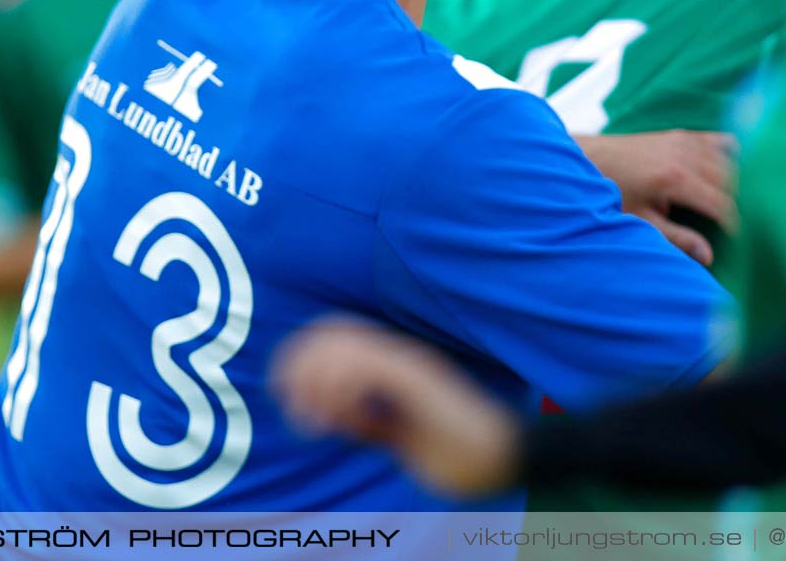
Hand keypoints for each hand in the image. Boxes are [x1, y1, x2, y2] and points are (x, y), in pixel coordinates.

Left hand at [273, 319, 522, 497]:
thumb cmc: (454, 450)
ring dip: (315, 382)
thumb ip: (365, 422)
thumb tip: (329, 417)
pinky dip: (339, 392)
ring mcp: (408, 362)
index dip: (301, 353)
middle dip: (298, 364)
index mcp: (392, 362)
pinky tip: (334, 422)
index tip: (283, 391)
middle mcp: (398, 353)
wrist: (502, 454)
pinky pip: (366, 367)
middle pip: (332, 331)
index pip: (336, 332)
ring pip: (344, 346)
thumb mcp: (396, 436)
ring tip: (309, 421)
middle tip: (290, 407)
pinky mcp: (418, 377)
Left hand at [576, 130, 737, 264]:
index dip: (737, 221)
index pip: (721, 202)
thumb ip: (676, 238)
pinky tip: (740, 166)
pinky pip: (716, 140)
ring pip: (728, 159)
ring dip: (740, 178)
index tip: (744, 237)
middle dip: (744, 200)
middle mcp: (683, 156)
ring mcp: (683, 142)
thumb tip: (707, 255)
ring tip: (750, 199)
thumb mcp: (641, 221)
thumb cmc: (612, 192)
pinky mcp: (680, 135)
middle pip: (731, 178)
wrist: (591, 157)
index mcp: (675, 180)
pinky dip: (731, 153)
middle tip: (752, 219)